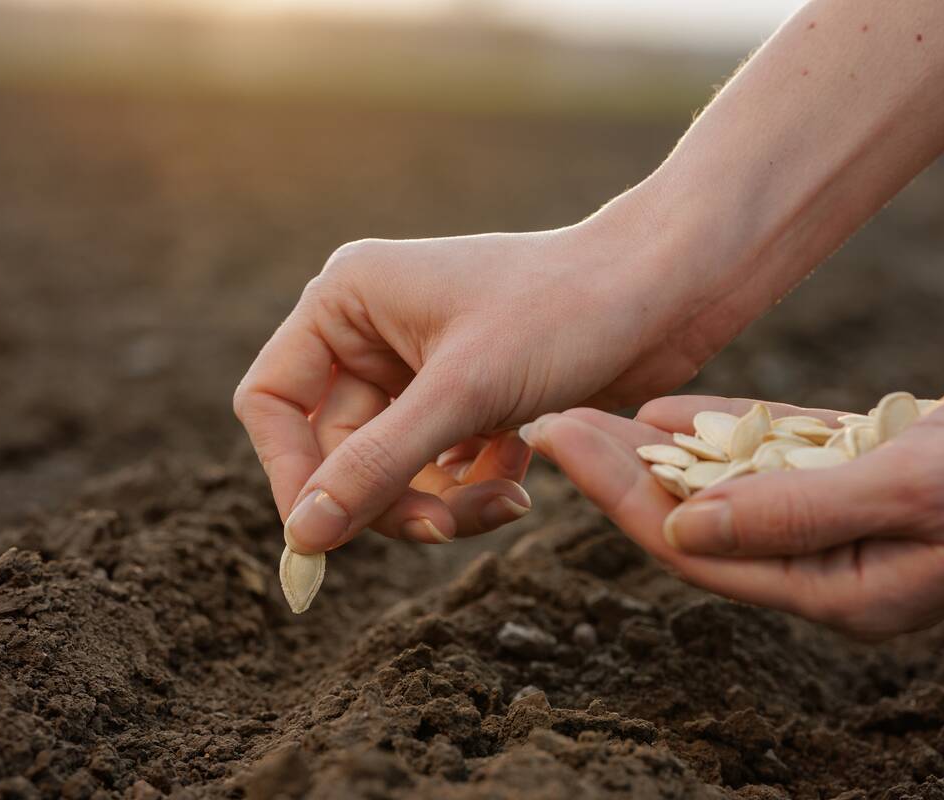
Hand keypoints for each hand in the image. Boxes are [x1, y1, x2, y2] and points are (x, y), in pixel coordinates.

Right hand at [233, 203, 726, 553]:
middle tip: (448, 527)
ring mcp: (422, 366)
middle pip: (337, 449)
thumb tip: (302, 536)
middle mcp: (373, 331)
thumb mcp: (465, 391)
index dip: (292, 473)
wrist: (671, 287)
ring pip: (392, 468)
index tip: (326, 534)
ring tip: (507, 502)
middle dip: (392, 497)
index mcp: (347, 301)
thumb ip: (377, 465)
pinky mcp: (468, 396)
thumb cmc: (569, 309)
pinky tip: (519, 479)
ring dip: (441, 501)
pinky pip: (439, 467)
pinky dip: (474, 487)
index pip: (273, 403)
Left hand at [521, 359, 943, 638]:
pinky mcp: (865, 480)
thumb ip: (799, 514)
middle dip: (619, 473)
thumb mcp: (916, 484)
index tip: (559, 438)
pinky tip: (665, 411)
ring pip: (728, 490)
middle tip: (550, 416)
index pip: (696, 550)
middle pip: (698, 522)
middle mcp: (833, 569)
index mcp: (839, 592)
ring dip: (658, 453)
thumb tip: (681, 532)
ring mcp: (848, 526)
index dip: (619, 498)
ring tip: (590, 409)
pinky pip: (774, 462)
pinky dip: (723, 434)